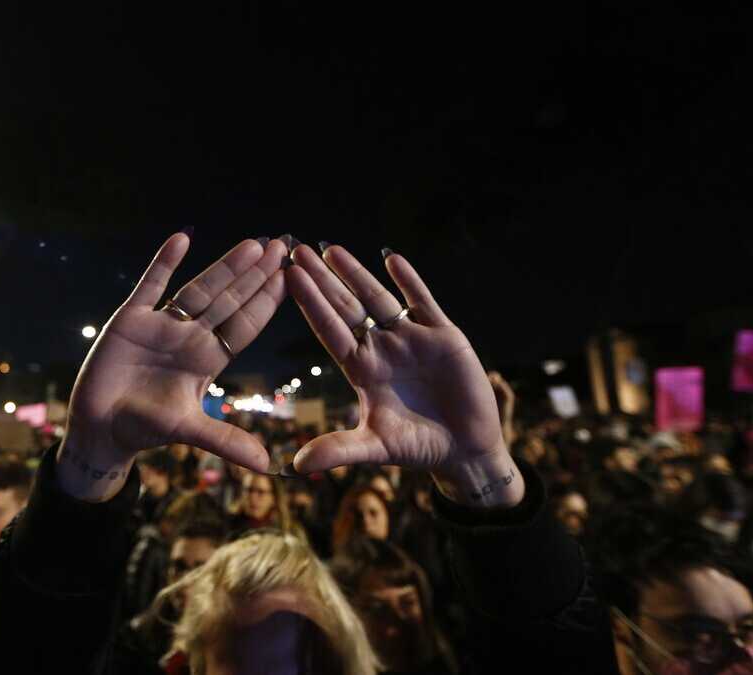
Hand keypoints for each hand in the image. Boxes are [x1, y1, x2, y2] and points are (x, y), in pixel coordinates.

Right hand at [58, 233, 288, 500]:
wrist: (100, 428)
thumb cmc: (145, 429)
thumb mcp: (189, 430)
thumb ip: (225, 441)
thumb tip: (266, 465)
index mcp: (208, 359)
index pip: (245, 325)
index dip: (268, 302)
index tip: (292, 278)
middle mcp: (189, 337)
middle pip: (230, 300)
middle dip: (256, 275)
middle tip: (284, 245)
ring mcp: (161, 324)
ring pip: (199, 288)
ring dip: (224, 266)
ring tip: (252, 244)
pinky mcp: (130, 319)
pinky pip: (150, 285)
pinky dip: (163, 262)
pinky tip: (182, 238)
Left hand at [285, 244, 523, 507]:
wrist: (464, 449)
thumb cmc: (417, 448)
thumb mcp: (374, 448)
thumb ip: (338, 450)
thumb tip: (296, 466)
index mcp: (361, 369)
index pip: (329, 329)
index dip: (310, 303)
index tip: (288, 277)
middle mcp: (381, 348)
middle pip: (346, 307)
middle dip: (323, 280)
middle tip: (297, 250)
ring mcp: (411, 339)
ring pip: (378, 298)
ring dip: (356, 274)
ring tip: (332, 249)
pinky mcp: (443, 336)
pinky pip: (423, 302)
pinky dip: (409, 281)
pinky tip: (391, 258)